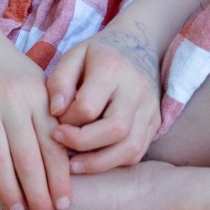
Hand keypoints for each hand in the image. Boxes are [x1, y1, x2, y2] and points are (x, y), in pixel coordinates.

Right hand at [0, 26, 71, 209]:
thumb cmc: (6, 67)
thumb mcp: (35, 84)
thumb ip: (49, 117)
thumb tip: (65, 162)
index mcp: (36, 95)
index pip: (52, 144)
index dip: (59, 178)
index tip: (64, 204)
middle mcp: (12, 99)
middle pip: (27, 155)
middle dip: (38, 191)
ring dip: (8, 187)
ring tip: (17, 209)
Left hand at [46, 18, 161, 173]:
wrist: (138, 45)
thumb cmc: (98, 54)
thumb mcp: (73, 56)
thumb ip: (60, 81)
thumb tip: (55, 112)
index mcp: (112, 67)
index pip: (88, 107)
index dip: (67, 121)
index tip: (54, 124)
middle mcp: (136, 89)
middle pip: (115, 129)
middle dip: (83, 145)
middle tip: (61, 144)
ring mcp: (149, 108)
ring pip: (130, 148)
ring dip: (99, 162)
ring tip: (74, 164)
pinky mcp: (155, 123)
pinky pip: (137, 152)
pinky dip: (114, 161)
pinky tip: (94, 159)